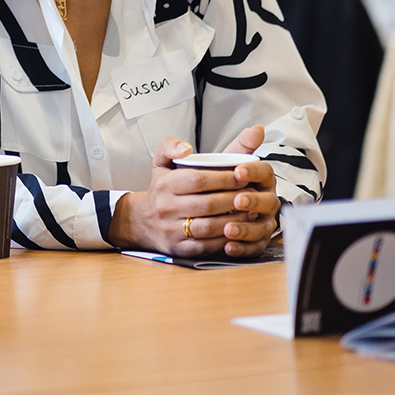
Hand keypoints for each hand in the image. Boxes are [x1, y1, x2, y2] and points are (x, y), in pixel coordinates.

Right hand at [109, 136, 281, 257]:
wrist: (141, 221)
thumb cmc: (161, 190)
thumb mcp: (161, 163)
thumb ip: (171, 146)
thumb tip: (186, 147)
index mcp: (164, 184)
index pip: (198, 180)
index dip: (224, 178)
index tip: (242, 175)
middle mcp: (166, 207)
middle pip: (207, 204)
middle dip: (234, 199)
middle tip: (253, 194)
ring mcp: (171, 230)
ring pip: (209, 227)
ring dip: (234, 220)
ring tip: (250, 212)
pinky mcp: (179, 248)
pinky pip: (206, 246)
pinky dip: (226, 239)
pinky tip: (238, 230)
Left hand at [216, 125, 281, 253]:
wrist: (196, 206)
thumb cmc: (210, 181)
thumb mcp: (218, 159)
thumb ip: (237, 144)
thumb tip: (257, 129)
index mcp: (259, 179)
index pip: (264, 172)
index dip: (253, 171)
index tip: (237, 171)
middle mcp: (265, 201)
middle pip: (267, 201)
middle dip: (253, 201)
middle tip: (237, 200)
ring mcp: (262, 222)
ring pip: (261, 227)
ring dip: (246, 228)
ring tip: (228, 228)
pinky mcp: (254, 242)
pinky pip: (252, 247)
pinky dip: (241, 248)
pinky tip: (227, 246)